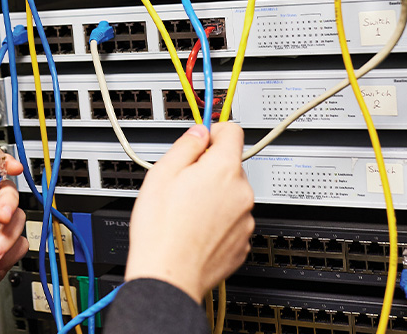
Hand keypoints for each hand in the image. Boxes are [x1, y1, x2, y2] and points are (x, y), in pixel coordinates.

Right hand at [123, 123, 253, 302]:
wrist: (168, 275)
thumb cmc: (161, 229)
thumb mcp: (162, 173)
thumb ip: (186, 146)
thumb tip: (199, 133)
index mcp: (223, 169)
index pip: (233, 131)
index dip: (214, 131)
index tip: (203, 139)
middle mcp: (242, 193)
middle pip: (231, 166)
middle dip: (210, 169)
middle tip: (183, 184)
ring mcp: (245, 220)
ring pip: (232, 195)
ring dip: (215, 197)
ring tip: (187, 211)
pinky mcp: (243, 243)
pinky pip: (232, 221)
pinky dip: (218, 221)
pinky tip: (196, 229)